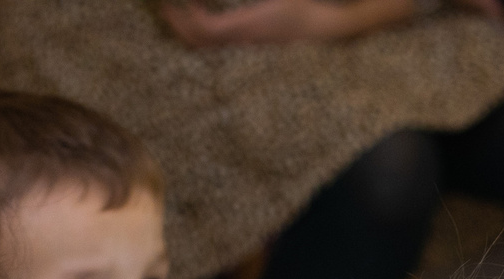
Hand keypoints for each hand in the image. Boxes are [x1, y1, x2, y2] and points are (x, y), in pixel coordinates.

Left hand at [158, 0, 415, 46]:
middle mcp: (249, 42)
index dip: (184, 17)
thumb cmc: (314, 5)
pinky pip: (222, 45)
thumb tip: (231, 8)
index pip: (206, 30)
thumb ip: (248, 3)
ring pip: (209, 49)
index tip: (173, 0)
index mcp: (252, 26)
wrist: (340, 29)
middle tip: (163, 6)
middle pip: (200, 44)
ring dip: (189, 32)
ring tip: (176, 12)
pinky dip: (206, 34)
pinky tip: (203, 17)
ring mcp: (253, 49)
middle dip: (177, 26)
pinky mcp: (257, 48)